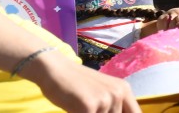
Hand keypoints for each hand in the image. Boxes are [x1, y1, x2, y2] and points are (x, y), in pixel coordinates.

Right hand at [26, 51, 141, 112]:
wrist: (55, 70)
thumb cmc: (75, 85)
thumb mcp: (101, 93)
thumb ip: (113, 107)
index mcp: (123, 90)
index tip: (108, 112)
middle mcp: (118, 93)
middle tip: (88, 108)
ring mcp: (105, 99)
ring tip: (80, 107)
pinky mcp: (90, 106)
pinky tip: (74, 109)